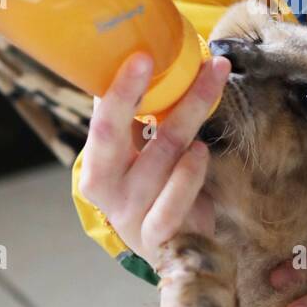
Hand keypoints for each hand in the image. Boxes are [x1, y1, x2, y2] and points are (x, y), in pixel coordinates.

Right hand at [77, 50, 231, 270]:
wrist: (176, 252)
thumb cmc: (157, 194)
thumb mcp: (140, 160)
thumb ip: (138, 123)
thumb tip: (146, 61)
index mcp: (96, 167)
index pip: (101, 123)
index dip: (119, 89)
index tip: (141, 54)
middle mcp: (108, 192)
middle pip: (116, 135)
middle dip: (138, 92)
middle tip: (173, 58)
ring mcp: (132, 216)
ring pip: (160, 159)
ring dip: (188, 116)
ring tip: (210, 86)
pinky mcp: (161, 237)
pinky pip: (174, 201)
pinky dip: (189, 173)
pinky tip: (201, 151)